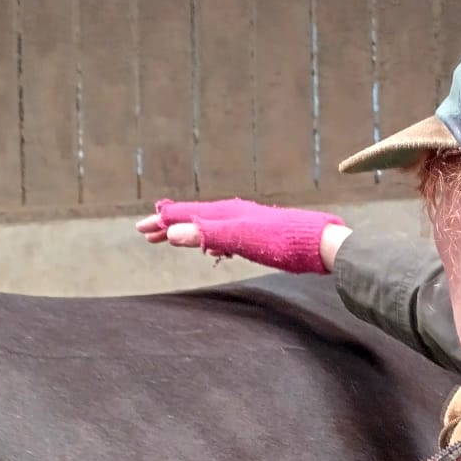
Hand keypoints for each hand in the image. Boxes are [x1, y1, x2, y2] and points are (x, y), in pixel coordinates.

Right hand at [136, 198, 351, 273]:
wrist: (319, 244)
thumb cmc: (282, 241)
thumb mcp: (239, 238)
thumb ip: (206, 235)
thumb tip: (172, 233)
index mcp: (225, 212)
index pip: (185, 215)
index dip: (163, 221)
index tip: (141, 227)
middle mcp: (232, 214)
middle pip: (193, 218)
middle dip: (169, 225)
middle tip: (145, 233)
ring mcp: (244, 224)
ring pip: (206, 226)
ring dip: (185, 232)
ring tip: (168, 238)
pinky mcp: (255, 235)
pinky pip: (221, 235)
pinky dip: (206, 240)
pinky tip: (209, 248)